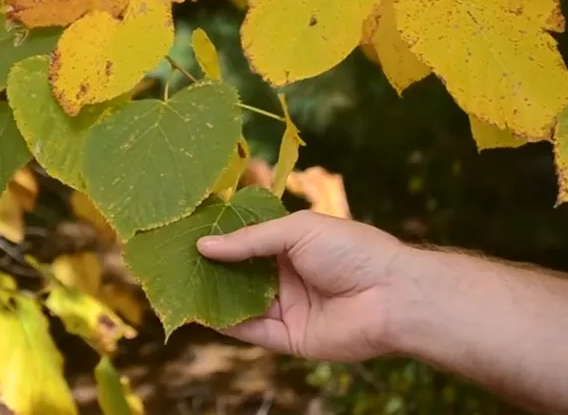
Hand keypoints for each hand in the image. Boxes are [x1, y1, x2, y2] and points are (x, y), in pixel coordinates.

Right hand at [196, 210, 404, 361]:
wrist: (392, 296)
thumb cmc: (351, 250)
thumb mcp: (297, 230)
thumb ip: (250, 240)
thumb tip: (204, 245)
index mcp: (292, 243)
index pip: (247, 239)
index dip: (220, 237)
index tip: (187, 233)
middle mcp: (287, 274)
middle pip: (240, 273)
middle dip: (211, 269)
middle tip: (174, 263)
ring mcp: (288, 307)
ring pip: (242, 303)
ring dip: (214, 297)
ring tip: (179, 288)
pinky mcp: (290, 337)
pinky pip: (253, 332)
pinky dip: (228, 325)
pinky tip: (202, 315)